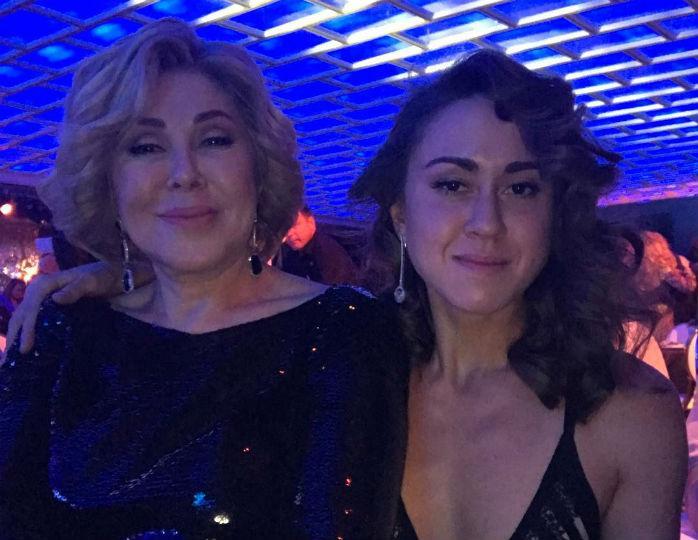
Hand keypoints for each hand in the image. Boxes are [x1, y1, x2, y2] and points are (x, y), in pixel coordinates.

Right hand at [2, 262, 121, 357]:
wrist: (110, 275)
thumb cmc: (101, 277)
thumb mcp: (91, 282)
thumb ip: (75, 290)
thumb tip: (56, 299)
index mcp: (46, 284)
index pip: (31, 308)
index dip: (27, 328)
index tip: (26, 347)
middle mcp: (39, 291)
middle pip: (21, 314)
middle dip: (15, 335)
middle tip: (10, 359)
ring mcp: (42, 299)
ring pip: (23, 318)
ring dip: (16, 336)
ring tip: (11, 358)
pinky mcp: (47, 307)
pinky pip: (33, 320)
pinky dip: (26, 333)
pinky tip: (25, 347)